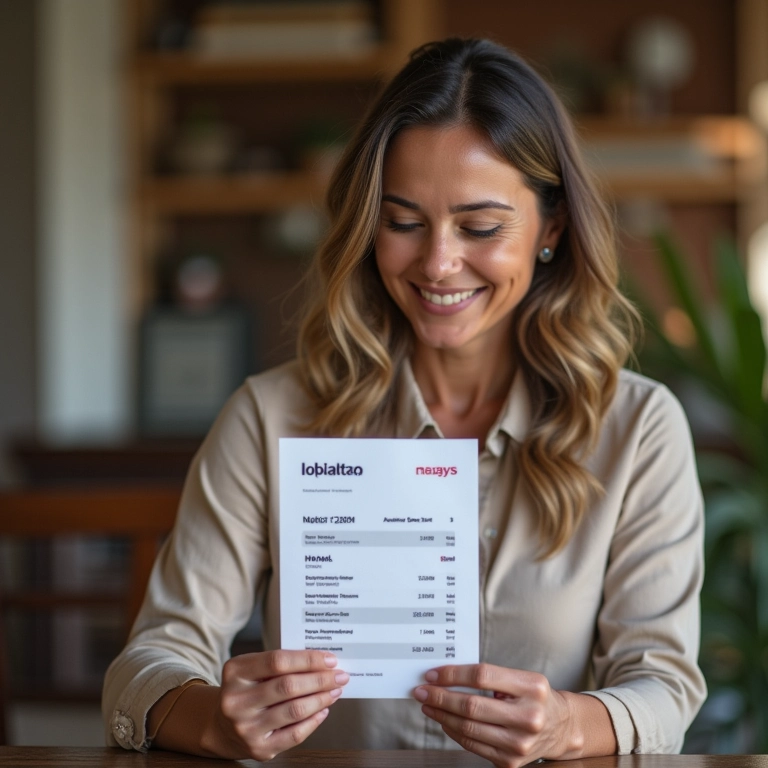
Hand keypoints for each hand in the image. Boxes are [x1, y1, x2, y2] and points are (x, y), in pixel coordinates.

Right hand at [207, 649, 348, 759]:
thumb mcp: (252, 669)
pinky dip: (313, 721)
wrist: (222, 725)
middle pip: (288, 686)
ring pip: (294, 710)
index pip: (277, 661)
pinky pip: (294, 735)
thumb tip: (321, 662)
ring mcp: (246, 727)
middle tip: (339, 676)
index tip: (330, 659)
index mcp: (235, 672)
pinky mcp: (258, 748)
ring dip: (321, 699)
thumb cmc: (247, 689)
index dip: (307, 659)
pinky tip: (323, 710)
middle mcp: (237, 700)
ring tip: (334, 691)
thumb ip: (280, 664)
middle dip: (320, 680)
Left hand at [413, 663, 587, 767]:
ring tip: (428, 705)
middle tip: (422, 691)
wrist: (561, 728)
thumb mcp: (523, 678)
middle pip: (471, 705)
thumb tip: (448, 675)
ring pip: (468, 728)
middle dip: (440, 697)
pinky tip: (445, 721)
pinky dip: (453, 732)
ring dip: (441, 716)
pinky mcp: (510, 762)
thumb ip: (491, 676)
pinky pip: (473, 745)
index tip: (433, 674)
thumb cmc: (536, 698)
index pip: (482, 676)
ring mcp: (520, 743)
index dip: (452, 674)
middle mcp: (528, 716)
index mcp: (532, 687)